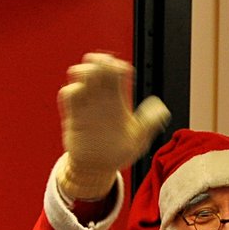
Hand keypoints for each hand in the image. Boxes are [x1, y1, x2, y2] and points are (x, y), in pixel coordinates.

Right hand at [57, 53, 169, 199]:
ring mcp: (86, 105)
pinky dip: (71, 90)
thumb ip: (150, 123)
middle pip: (97, 67)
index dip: (118, 66)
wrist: (97, 169)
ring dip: (83, 72)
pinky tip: (78, 95)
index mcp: (118, 100)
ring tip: (88, 79)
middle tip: (101, 65)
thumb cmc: (118, 153)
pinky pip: (67, 94)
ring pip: (79, 75)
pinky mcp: (72, 115)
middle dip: (99, 60)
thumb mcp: (140, 139)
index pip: (117, 72)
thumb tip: (161, 107)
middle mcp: (101, 99)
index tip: (121, 70)